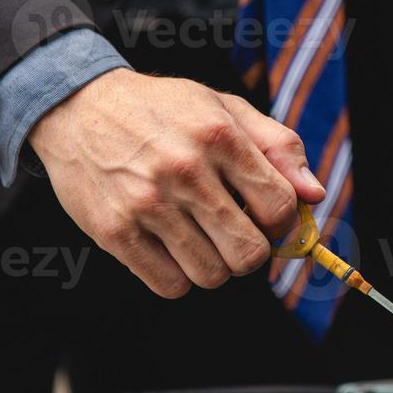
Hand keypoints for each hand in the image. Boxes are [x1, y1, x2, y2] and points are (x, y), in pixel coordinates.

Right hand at [29, 69, 325, 297]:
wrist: (79, 107)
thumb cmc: (162, 110)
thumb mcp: (224, 107)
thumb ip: (277, 147)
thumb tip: (313, 195)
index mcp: (219, 135)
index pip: (279, 207)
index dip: (282, 223)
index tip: (266, 219)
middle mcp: (184, 169)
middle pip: (249, 253)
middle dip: (251, 252)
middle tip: (235, 234)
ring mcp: (146, 203)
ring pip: (211, 275)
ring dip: (214, 266)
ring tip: (200, 239)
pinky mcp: (114, 231)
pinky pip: (169, 285)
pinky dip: (178, 277)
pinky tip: (171, 248)